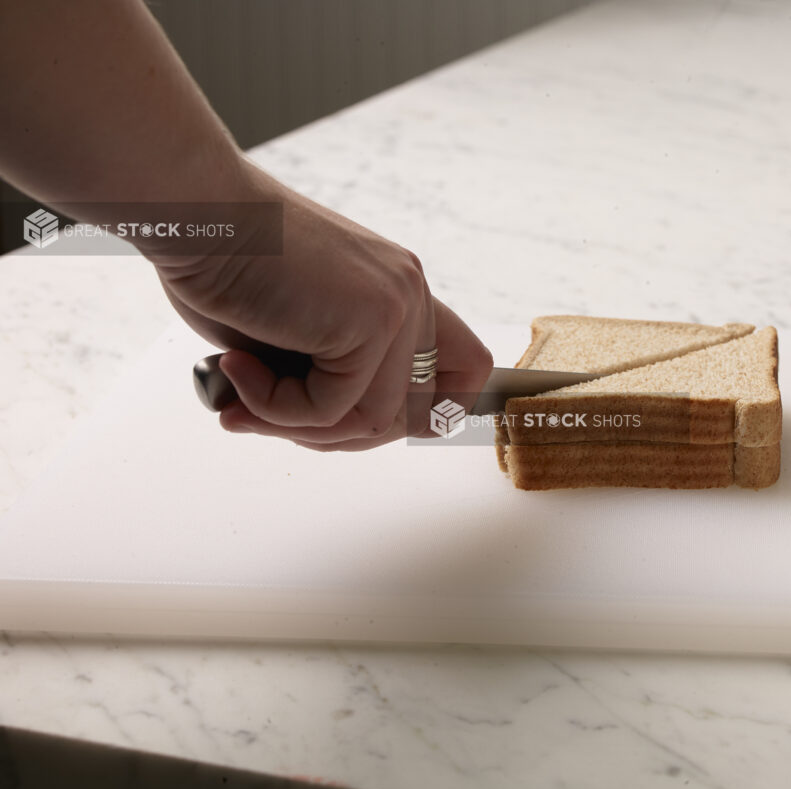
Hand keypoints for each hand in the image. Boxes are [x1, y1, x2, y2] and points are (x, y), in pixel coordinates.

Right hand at [151, 164, 492, 449]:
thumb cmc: (221, 263)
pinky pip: (331, 410)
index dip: (423, 413)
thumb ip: (327, 376)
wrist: (188, 211)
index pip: (463, 372)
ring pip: (371, 420)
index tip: (350, 423)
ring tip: (242, 398)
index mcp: (400, 290)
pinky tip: (236, 366)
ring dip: (295, 426)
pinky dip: (274, 408)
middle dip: (337, 435)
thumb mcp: (292, 330)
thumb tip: (335, 437)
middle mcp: (410, 294)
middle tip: (268, 417)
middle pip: (417, 414)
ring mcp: (397, 306)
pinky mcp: (370, 322)